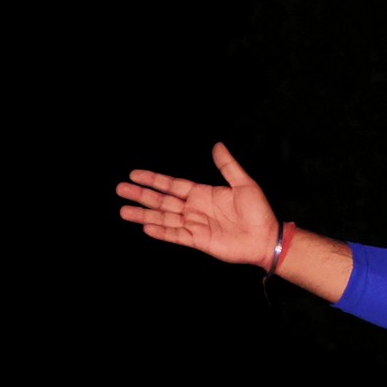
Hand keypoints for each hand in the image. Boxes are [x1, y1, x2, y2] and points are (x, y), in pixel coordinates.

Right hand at [115, 143, 279, 265]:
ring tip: (123, 211)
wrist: (266, 238)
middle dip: (141, 195)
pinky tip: (146, 226)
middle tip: (120, 189)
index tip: (134, 174)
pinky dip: (162, 231)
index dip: (153, 180)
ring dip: (144, 214)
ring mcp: (195, 225)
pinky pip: (176, 235)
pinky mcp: (198, 240)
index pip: (172, 185)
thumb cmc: (258, 212)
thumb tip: (217, 145)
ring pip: (164, 218)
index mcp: (202, 194)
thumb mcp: (244, 184)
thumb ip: (227, 166)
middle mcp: (194, 209)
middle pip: (162, 200)